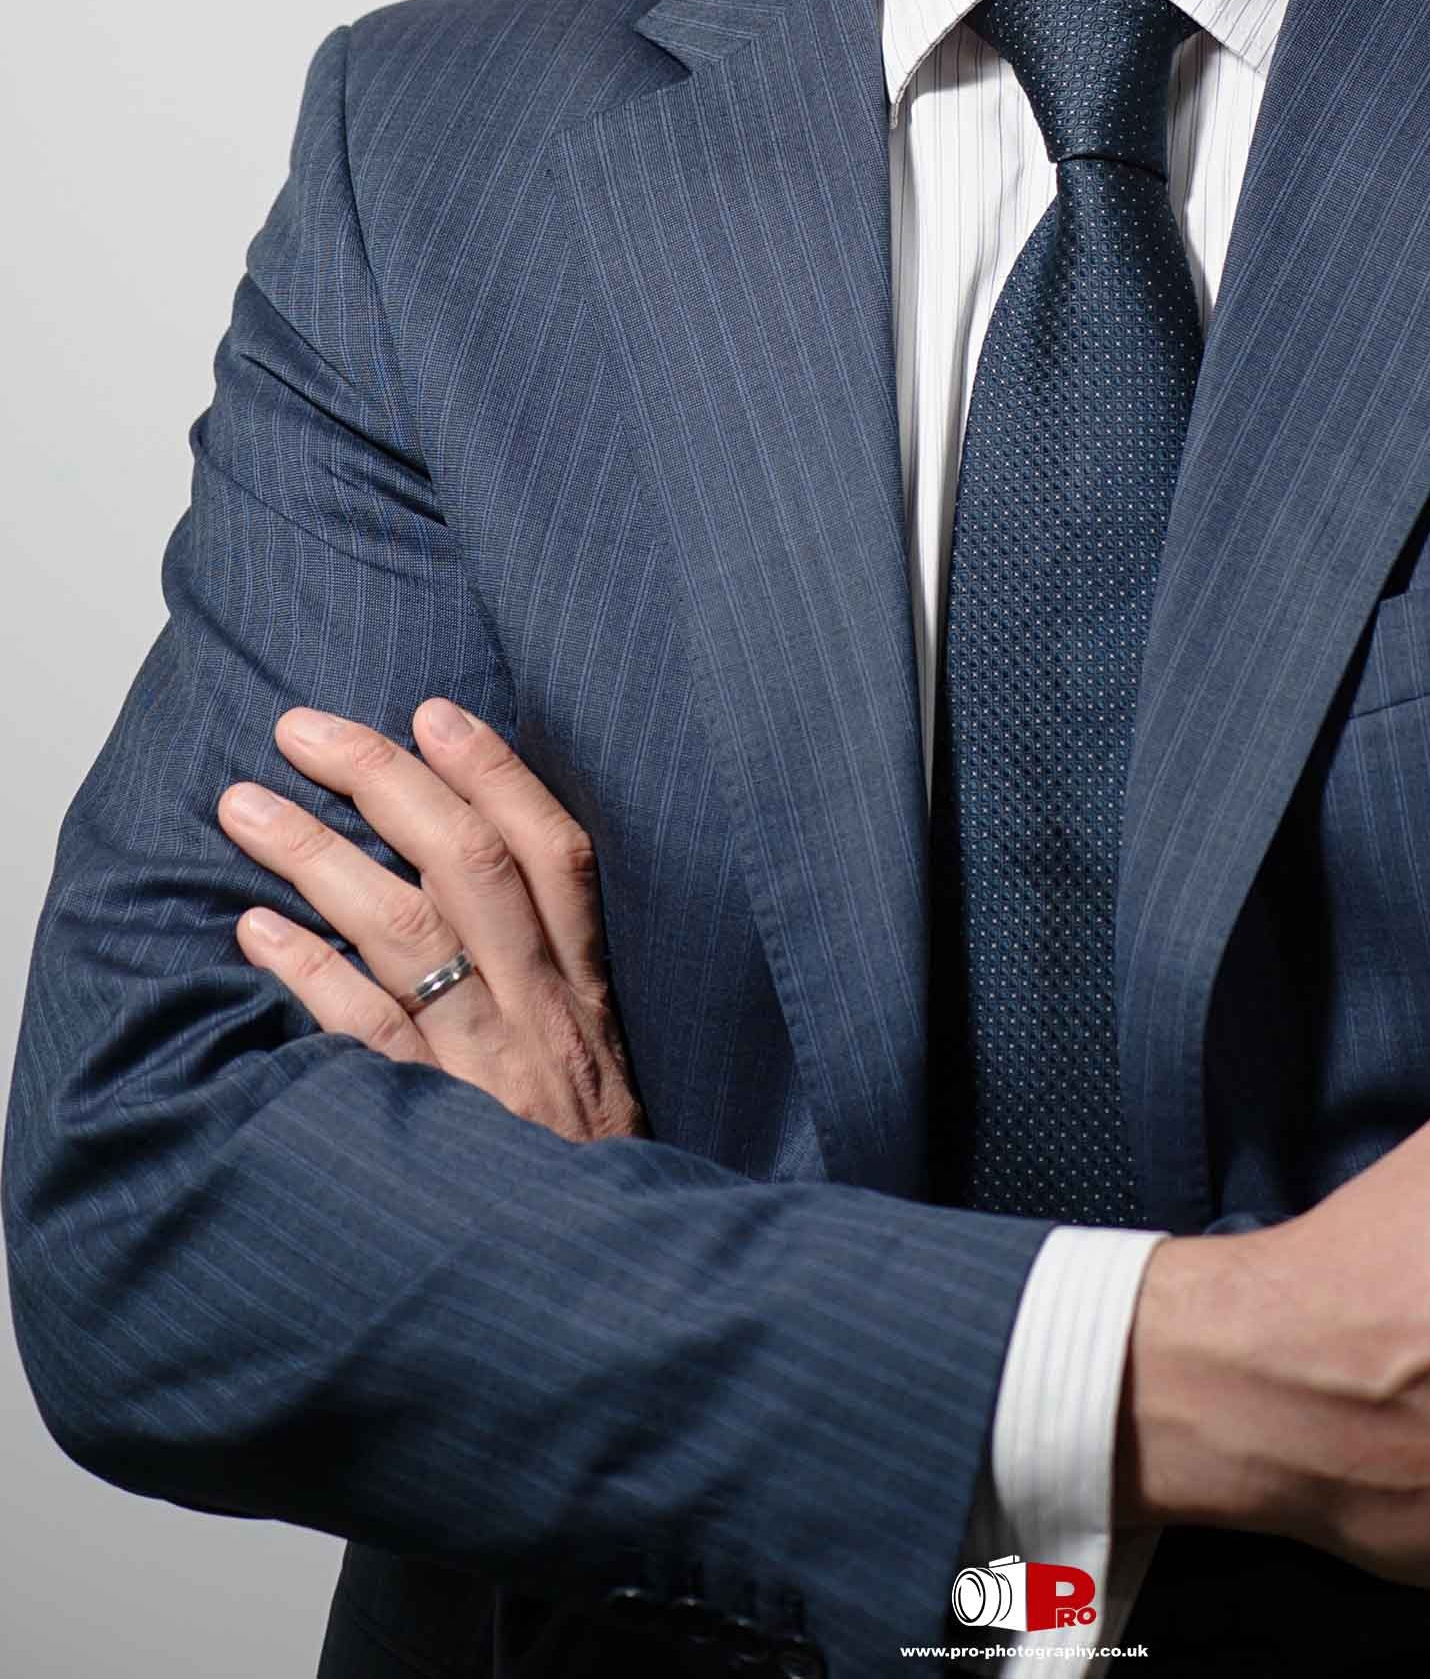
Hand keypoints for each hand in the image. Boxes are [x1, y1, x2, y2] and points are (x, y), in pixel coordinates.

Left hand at [217, 700, 648, 1144]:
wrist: (611, 1291)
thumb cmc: (587, 1167)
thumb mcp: (594, 1058)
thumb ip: (551, 974)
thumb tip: (476, 871)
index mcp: (587, 988)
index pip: (556, 851)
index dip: (497, 771)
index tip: (432, 711)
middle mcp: (543, 1012)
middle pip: (471, 866)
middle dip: (386, 782)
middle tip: (305, 731)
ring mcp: (488, 1067)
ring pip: (405, 932)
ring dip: (318, 856)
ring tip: (245, 806)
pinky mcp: (436, 1128)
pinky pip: (365, 1036)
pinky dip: (309, 972)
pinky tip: (255, 928)